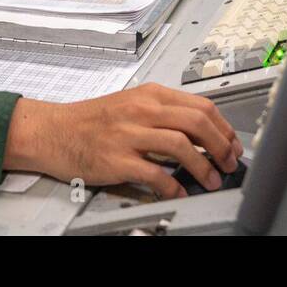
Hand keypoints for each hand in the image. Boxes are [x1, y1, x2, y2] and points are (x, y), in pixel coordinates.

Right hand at [4, 84, 242, 199]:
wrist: (53, 130)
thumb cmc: (91, 120)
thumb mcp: (132, 103)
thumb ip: (164, 112)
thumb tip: (200, 131)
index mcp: (150, 94)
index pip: (201, 105)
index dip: (224, 127)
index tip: (232, 144)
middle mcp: (142, 110)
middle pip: (197, 122)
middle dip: (221, 146)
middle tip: (229, 163)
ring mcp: (129, 134)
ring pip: (181, 146)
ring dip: (203, 167)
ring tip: (211, 180)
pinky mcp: (117, 159)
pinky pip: (155, 173)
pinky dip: (173, 185)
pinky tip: (181, 192)